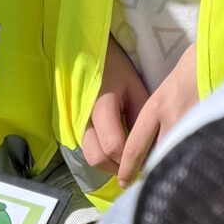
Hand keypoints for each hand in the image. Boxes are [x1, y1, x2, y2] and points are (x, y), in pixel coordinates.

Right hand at [80, 36, 147, 174]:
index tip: (146, 163)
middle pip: (96, 157)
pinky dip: (102, 156)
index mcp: (101, 106)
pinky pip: (88, 149)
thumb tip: (148, 148)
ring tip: (127, 161)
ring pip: (89, 157)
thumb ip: (140, 118)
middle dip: (117, 168)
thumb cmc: (118, 70)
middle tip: (136, 168)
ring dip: (109, 164)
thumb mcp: (136, 89)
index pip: (113, 146)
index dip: (130, 161)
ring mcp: (76, 123)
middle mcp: (84, 118)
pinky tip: (116, 152)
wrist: (91, 56)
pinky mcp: (75, 126)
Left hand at [116, 49, 199, 184]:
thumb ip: (155, 118)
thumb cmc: (190, 67)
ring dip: (173, 168)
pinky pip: (199, 151)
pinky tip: (197, 166)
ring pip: (176, 157)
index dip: (129, 168)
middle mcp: (171, 118)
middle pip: (155, 158)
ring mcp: (194, 122)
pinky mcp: (212, 124)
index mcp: (156, 107)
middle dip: (152, 173)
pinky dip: (195, 161)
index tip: (125, 182)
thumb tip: (150, 147)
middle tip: (150, 183)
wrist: (216, 51)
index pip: (135, 147)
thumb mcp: (165, 92)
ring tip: (174, 178)